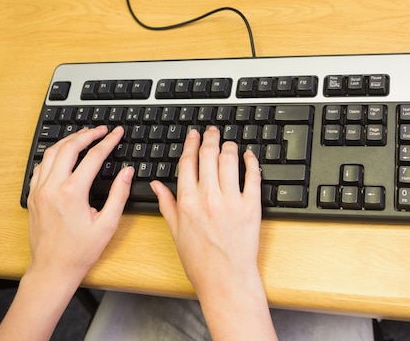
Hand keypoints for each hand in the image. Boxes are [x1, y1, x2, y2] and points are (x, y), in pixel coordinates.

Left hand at [26, 125, 132, 281]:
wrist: (52, 269)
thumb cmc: (80, 251)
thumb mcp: (108, 224)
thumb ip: (119, 194)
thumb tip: (127, 172)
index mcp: (73, 193)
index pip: (93, 156)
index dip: (108, 141)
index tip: (117, 133)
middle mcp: (52, 187)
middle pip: (69, 147)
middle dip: (87, 134)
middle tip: (102, 129)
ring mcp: (39, 190)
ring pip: (51, 153)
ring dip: (68, 140)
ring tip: (84, 136)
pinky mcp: (33, 196)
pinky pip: (40, 166)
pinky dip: (53, 154)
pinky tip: (63, 155)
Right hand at [152, 126, 275, 340]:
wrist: (226, 279)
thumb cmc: (200, 261)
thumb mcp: (176, 232)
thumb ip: (167, 204)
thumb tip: (156, 184)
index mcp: (187, 202)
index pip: (188, 162)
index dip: (191, 144)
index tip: (193, 135)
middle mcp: (208, 197)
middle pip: (209, 155)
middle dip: (210, 138)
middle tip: (212, 131)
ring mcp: (231, 200)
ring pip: (230, 160)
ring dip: (229, 146)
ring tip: (229, 142)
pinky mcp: (251, 206)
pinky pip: (253, 176)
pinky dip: (251, 162)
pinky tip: (249, 156)